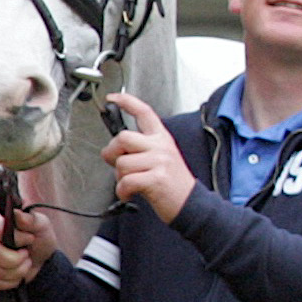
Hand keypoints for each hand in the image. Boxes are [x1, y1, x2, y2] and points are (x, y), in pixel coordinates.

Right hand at [0, 208, 51, 290]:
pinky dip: (9, 282)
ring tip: (24, 264)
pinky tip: (16, 275)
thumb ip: (30, 219)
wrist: (39, 260)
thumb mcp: (42, 226)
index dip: (16, 238)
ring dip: (16, 272)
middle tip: (27, 254)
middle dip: (16, 259)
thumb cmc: (39, 239)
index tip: (29, 238)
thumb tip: (16, 213)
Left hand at [100, 92, 194, 222]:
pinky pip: (126, 182)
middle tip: (120, 167)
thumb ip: (139, 149)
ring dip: (119, 178)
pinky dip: (122, 191)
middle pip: (123, 138)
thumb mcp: (158, 158)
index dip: (127, 102)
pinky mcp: (157, 178)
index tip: (111, 98)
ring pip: (121, 163)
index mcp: (161, 138)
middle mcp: (161, 146)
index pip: (144, 112)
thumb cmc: (170, 183)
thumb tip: (114, 149)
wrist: (189, 203)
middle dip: (113, 154)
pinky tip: (130, 193)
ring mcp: (160, 161)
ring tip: (132, 183)